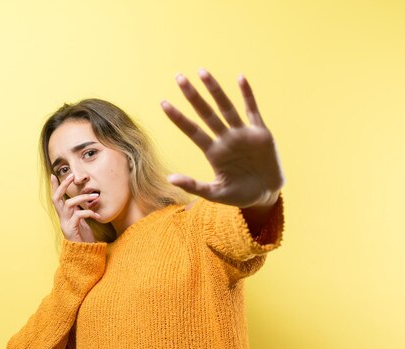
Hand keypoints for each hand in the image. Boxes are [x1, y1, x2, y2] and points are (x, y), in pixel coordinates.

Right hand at [51, 174, 100, 241]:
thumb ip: (79, 210)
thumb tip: (84, 198)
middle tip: (71, 176)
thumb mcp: (82, 220)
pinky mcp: (72, 229)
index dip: (55, 187)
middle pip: (56, 198)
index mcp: (63, 215)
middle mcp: (62, 218)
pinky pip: (78, 215)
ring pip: (69, 204)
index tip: (53, 175)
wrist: (85, 253)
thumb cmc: (84, 237)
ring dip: (83, 198)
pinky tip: (97, 215)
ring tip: (95, 196)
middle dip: (63, 185)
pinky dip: (89, 212)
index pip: (56, 198)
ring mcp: (65, 223)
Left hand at [161, 69, 283, 208]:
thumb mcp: (215, 193)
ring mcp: (242, 134)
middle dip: (192, 96)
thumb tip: (169, 179)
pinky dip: (247, 95)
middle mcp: (225, 139)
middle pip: (206, 113)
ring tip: (202, 72)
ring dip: (215, 90)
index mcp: (213, 152)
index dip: (178, 118)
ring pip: (226, 107)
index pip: (192, 130)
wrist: (266, 195)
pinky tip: (240, 78)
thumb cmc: (239, 195)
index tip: (163, 103)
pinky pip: (252, 110)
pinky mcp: (260, 132)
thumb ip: (194, 186)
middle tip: (178, 77)